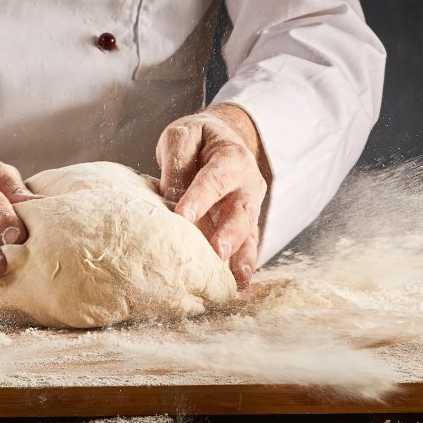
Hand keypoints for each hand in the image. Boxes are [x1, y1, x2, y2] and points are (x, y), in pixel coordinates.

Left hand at [156, 104, 271, 288]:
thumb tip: (172, 196)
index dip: (200, 198)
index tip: (183, 216)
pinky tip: (238, 286)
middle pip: (241, 211)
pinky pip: (248, 247)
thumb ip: (177, 161)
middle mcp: (248, 184)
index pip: (215, 179)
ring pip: (249, 233)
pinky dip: (244, 266)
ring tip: (236, 280)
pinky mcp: (247, 226)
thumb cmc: (198, 140)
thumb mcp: (182, 136)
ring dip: (242, 257)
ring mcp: (250, 207)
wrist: (220, 139)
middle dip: (230, 234)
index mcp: (232, 157)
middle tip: (217, 253)